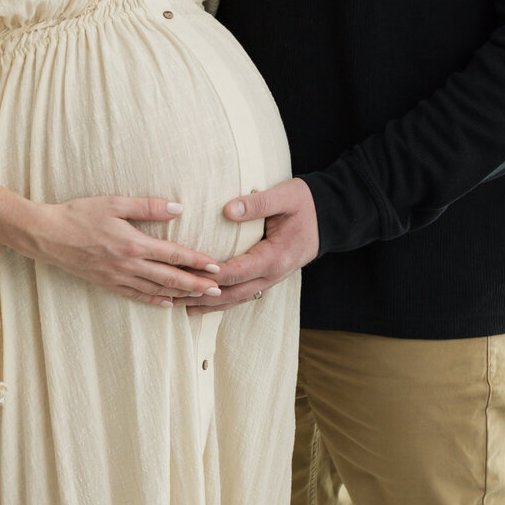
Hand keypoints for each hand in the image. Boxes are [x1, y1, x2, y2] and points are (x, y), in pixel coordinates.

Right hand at [28, 196, 224, 307]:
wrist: (47, 235)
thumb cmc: (79, 214)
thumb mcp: (114, 203)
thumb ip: (148, 206)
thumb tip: (177, 208)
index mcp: (134, 243)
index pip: (173, 254)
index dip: (196, 261)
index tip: (215, 267)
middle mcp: (129, 264)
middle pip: (170, 277)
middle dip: (196, 284)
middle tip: (218, 290)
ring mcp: (118, 277)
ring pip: (156, 289)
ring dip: (180, 295)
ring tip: (201, 299)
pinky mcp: (107, 283)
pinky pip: (136, 295)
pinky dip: (154, 300)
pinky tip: (167, 303)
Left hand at [189, 178, 318, 310]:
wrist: (330, 216)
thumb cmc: (306, 203)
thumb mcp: (285, 197)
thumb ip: (257, 203)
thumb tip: (227, 210)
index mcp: (275, 256)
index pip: (236, 271)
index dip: (210, 275)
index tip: (185, 274)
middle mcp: (273, 274)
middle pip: (232, 293)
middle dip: (203, 296)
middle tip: (173, 297)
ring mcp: (272, 279)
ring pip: (237, 299)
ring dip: (210, 305)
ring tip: (182, 308)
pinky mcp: (268, 277)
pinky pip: (243, 295)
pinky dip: (223, 302)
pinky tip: (205, 304)